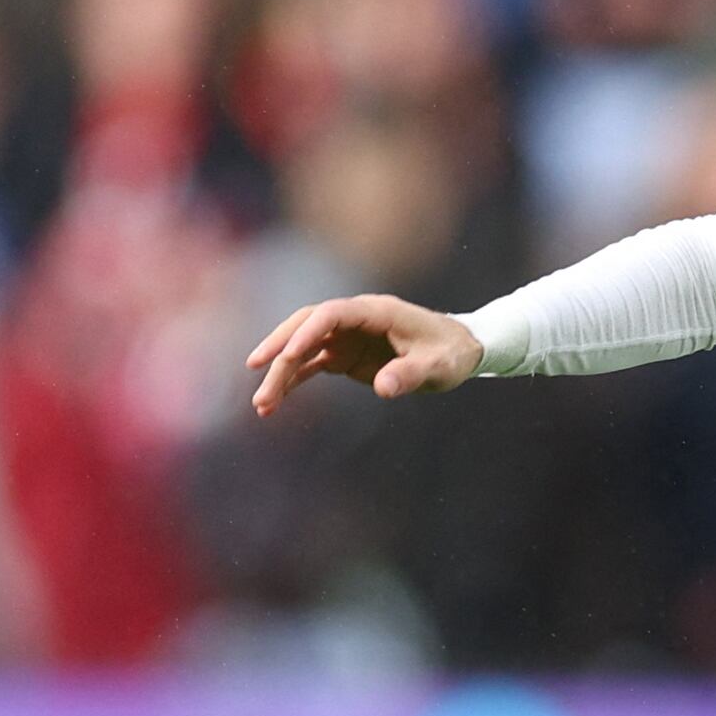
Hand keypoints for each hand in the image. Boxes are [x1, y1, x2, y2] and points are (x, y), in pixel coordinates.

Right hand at [245, 294, 481, 417]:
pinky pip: (310, 365)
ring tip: (262, 404)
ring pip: (302, 348)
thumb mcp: (438, 366)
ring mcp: (346, 337)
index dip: (308, 331)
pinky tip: (275, 403)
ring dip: (280, 373)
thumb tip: (384, 388)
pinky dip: (292, 382)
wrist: (460, 351)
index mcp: (375, 311)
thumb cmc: (452, 353)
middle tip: (255, 369)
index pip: (331, 314)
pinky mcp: (344, 355)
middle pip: (305, 325)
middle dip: (278, 346)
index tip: (290, 355)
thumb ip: (411, 374)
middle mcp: (354, 319)